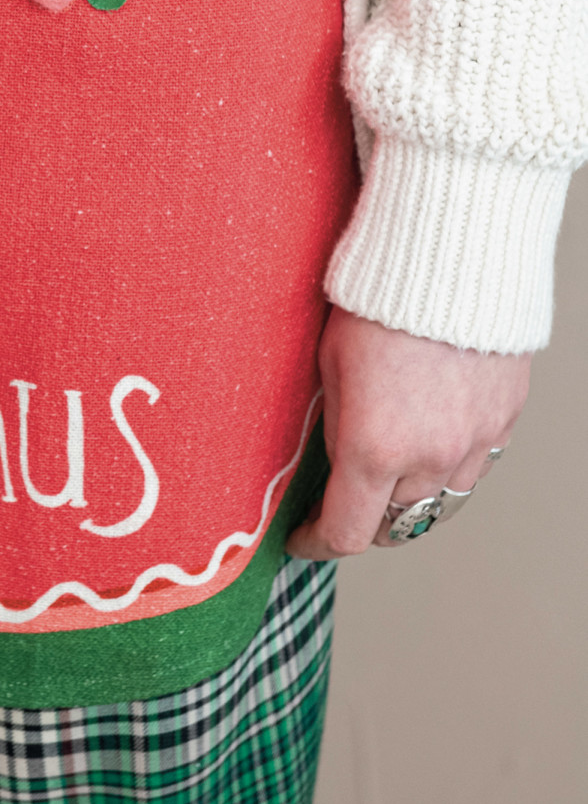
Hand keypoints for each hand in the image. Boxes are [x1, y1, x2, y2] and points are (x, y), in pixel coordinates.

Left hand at [286, 306, 529, 559]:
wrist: (446, 260)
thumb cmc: (374, 302)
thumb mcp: (328, 365)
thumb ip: (334, 424)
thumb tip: (334, 460)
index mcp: (372, 448)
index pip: (345, 532)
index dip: (316, 542)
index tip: (300, 538)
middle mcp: (428, 457)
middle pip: (395, 525)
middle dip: (362, 521)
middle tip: (339, 503)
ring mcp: (473, 442)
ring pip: (439, 502)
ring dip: (409, 499)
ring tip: (384, 475)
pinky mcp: (503, 421)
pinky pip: (473, 466)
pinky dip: (446, 467)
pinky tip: (427, 440)